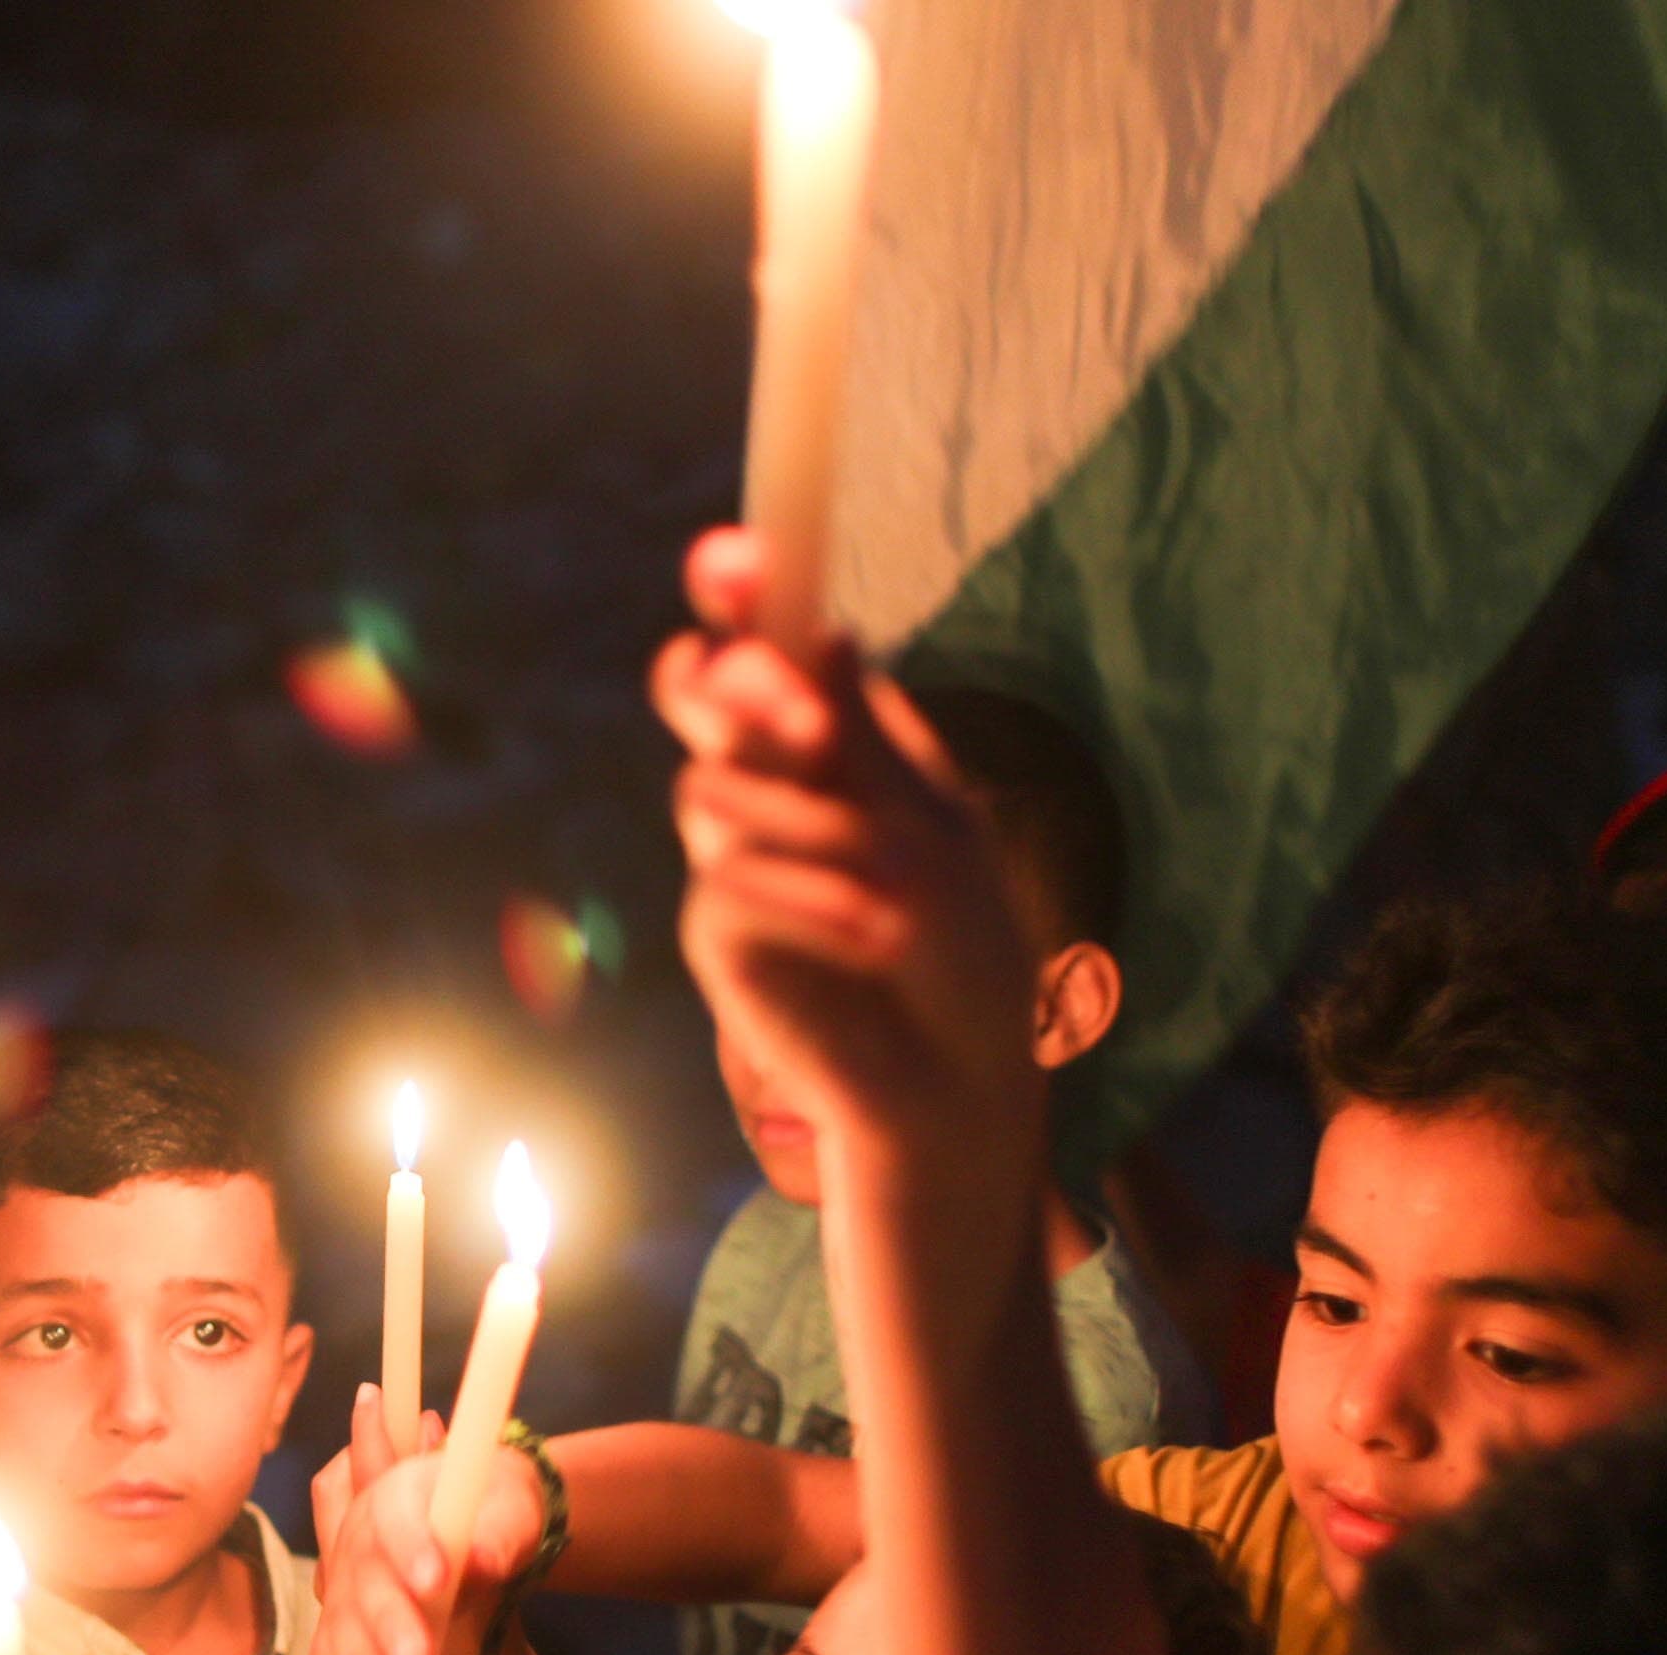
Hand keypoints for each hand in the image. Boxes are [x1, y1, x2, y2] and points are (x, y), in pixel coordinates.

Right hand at [307, 1387, 540, 1654]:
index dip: (409, 1545)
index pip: (392, 1515)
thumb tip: (482, 1561)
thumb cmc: (500, 1518)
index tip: (438, 1579)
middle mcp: (357, 1540)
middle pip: (361, 1583)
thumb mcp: (515, 1514)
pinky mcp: (339, 1638)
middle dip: (387, 1626)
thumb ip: (501, 1533)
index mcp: (397, 1494)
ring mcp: (343, 1593)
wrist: (485, 1553)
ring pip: (338, 1636)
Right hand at [652, 527, 1041, 1173]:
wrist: (950, 1090)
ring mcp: (736, 859)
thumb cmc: (963, 962)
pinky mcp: (719, 931)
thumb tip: (825, 632)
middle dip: (730, 682)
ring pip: (712, 784)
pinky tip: (873, 933)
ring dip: (803, 817)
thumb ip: (867, 741)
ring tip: (884, 881)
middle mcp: (773, 793)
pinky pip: (733, 877)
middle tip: (789, 701)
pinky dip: (810, 894)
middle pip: (704, 697)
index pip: (771, 652)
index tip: (739, 553)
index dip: (741, 598)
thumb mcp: (935, 827)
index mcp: (834, 751)